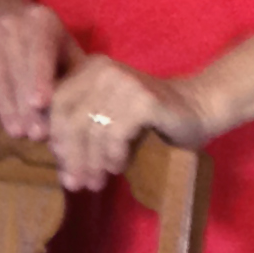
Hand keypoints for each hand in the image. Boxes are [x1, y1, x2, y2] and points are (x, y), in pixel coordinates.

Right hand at [0, 0, 74, 142]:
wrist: (6, 16)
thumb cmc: (47, 47)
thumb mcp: (66, 53)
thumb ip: (75, 79)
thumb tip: (82, 116)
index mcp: (42, 20)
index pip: (40, 49)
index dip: (39, 77)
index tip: (40, 104)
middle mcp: (11, 20)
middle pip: (15, 66)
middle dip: (24, 104)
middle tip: (33, 135)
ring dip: (5, 106)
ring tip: (16, 132)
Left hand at [42, 56, 205, 193]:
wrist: (197, 109)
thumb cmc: (148, 121)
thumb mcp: (107, 119)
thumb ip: (81, 128)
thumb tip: (58, 164)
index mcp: (89, 69)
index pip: (57, 105)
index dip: (56, 140)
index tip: (62, 169)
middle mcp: (103, 69)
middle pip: (71, 119)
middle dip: (72, 156)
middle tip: (76, 184)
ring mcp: (123, 81)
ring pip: (92, 130)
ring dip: (93, 162)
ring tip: (96, 182)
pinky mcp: (143, 98)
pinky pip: (115, 134)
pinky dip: (114, 155)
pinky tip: (118, 167)